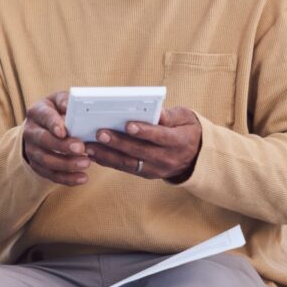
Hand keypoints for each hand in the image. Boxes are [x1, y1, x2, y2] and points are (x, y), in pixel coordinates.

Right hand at [22, 91, 89, 185]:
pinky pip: (50, 175)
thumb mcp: (59, 101)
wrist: (41, 127)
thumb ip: (66, 102)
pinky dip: (67, 178)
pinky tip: (83, 177)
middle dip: (63, 146)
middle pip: (44, 141)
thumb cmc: (56, 111)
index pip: (44, 117)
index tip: (64, 131)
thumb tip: (72, 106)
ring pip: (46, 161)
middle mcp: (30, 131)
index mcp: (36, 112)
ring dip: (67, 164)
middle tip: (81, 148)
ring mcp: (32, 150)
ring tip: (86, 163)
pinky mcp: (37, 165)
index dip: (53, 124)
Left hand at [83, 106, 202, 180]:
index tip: (128, 124)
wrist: (197, 156)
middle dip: (118, 142)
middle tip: (99, 133)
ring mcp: (157, 169)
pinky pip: (126, 168)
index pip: (161, 137)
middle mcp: (168, 158)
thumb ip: (170, 116)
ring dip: (107, 155)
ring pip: (129, 163)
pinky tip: (95, 154)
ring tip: (89, 146)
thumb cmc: (187, 130)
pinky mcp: (147, 174)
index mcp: (179, 142)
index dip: (144, 131)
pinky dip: (109, 161)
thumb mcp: (186, 118)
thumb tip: (155, 112)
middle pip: (140, 151)